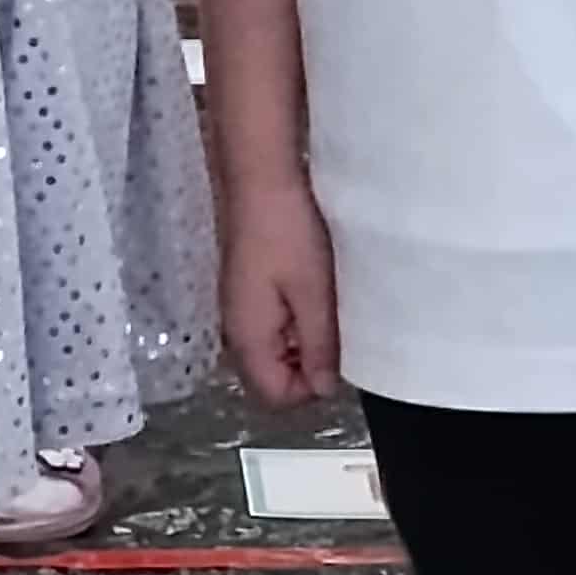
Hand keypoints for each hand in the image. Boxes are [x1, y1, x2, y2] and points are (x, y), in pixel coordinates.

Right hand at [222, 176, 341, 408]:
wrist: (260, 179)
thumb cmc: (288, 234)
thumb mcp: (314, 294)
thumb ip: (319, 347)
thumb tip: (324, 390)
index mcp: (248, 339)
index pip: (277, 395)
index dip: (311, 386)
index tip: (338, 355)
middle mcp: (237, 331)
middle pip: (274, 374)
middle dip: (308, 363)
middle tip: (336, 326)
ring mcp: (240, 308)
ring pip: (276, 348)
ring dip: (305, 337)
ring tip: (328, 305)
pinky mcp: (248, 289)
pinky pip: (273, 322)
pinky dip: (296, 316)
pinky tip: (314, 289)